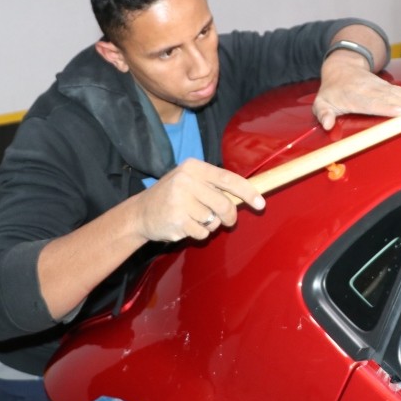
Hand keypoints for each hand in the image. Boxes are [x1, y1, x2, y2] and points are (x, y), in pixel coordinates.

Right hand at [133, 158, 264, 241]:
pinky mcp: (176, 220)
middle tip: (229, 221)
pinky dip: (200, 233)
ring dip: (210, 225)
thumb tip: (249, 195)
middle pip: (224, 203)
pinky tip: (186, 226)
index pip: (228, 179)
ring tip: (195, 219)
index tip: (260, 203)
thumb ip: (215, 186)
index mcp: (193, 167)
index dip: (248, 191)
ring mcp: (180, 201)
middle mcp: (186, 181)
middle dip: (231, 216)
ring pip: (214, 220)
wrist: (140, 213)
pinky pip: (202, 232)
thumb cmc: (173, 195)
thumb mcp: (190, 181)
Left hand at [312, 53, 400, 130]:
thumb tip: (326, 124)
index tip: (399, 112)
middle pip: (390, 99)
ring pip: (399, 94)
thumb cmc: (332, 90)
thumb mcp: (321, 102)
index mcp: (353, 96)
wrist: (342, 67)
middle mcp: (369, 90)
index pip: (371, 102)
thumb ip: (323, 113)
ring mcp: (380, 87)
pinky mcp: (387, 86)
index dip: (386, 107)